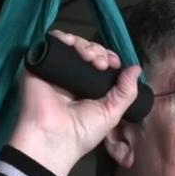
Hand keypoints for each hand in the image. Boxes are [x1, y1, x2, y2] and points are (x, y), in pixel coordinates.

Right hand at [9, 30, 140, 175]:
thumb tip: (136, 68)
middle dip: (98, 51)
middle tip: (102, 63)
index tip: (115, 63)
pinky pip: (51, 42)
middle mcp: (72, 75)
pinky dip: (63, 37)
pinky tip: (73, 45)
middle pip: (87, 50)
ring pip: (71, 44)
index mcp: (89, 86)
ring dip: (84, 45)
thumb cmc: (83, 131)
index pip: (100, 61)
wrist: (55, 137)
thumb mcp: (112, 113)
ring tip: (90, 58)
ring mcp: (56, 69)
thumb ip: (126, 92)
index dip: (109, 57)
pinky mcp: (39, 64)